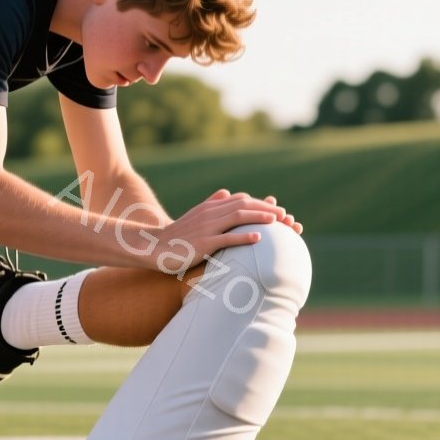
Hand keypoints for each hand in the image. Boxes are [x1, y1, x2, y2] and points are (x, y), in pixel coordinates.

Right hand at [150, 191, 287, 273]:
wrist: (154, 246)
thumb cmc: (177, 234)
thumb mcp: (195, 215)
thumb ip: (211, 203)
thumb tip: (227, 192)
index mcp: (210, 208)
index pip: (240, 200)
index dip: (260, 204)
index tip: (276, 210)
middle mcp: (210, 214)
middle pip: (243, 206)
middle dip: (266, 210)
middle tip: (285, 216)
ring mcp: (207, 228)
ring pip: (238, 217)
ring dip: (260, 218)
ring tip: (278, 221)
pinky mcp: (203, 243)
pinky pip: (226, 238)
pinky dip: (243, 237)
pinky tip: (258, 239)